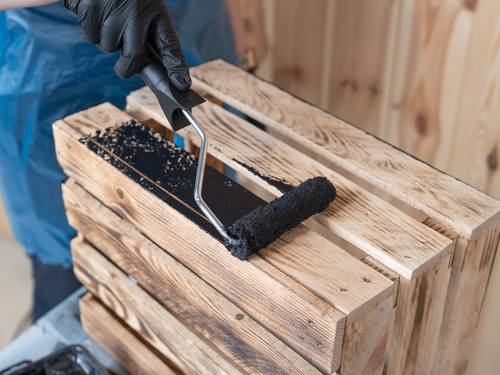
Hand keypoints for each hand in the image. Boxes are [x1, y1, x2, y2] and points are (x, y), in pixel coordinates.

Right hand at [64, 0, 190, 89]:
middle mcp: (136, 11)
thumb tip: (141, 67)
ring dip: (106, 39)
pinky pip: (89, 35)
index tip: (182, 83)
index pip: (169, 43)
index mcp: (155, 9)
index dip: (176, 66)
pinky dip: (91, 28)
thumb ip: (145, 33)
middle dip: (126, 68)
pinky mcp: (89, 8)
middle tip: (123, 68)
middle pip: (133, 58)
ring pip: (107, 47)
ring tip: (108, 15)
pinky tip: (94, 9)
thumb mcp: (143, 5)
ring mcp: (112, 10)